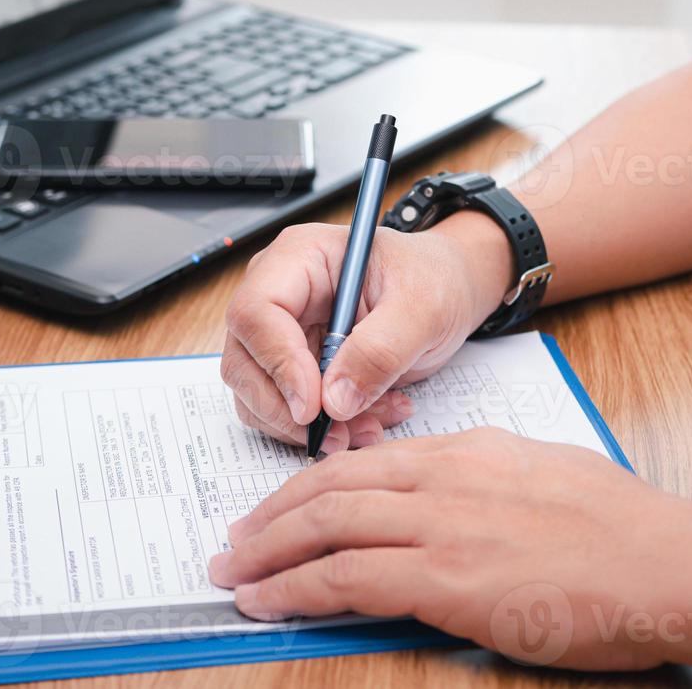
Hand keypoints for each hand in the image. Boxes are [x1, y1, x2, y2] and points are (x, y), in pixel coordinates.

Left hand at [209, 427, 691, 671]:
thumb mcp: (546, 479)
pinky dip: (297, 589)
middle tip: (234, 540)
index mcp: (469, 451)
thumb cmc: (627, 532)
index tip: (280, 509)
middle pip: (332, 486)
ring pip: (329, 525)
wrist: (671, 564)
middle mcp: (446, 477)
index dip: (310, 486)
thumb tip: (450, 509)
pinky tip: (268, 604)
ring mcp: (445, 525)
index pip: (366, 462)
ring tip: (232, 573)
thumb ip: (488, 487)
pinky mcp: (449, 580)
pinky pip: (350, 578)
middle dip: (272, 515)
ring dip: (269, 552)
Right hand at [221, 212, 512, 453]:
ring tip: (371, 425)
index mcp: (300, 258)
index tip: (313, 407)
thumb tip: (334, 401)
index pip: (256, 312)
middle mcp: (279, 294)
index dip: (277, 364)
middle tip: (340, 433)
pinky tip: (369, 420)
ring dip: (309, 426)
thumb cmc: (434, 281)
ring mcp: (281, 333)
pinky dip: (323, 429)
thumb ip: (380, 350)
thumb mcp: (423, 308)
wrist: (447, 292)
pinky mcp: (293, 367)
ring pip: (258, 395)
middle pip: (244, 361)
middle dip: (288, 409)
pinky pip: (286, 411)